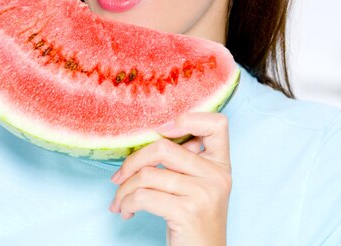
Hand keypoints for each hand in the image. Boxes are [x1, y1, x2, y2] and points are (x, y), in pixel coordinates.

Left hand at [110, 113, 231, 245]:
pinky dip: (126, 203)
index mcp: (221, 165)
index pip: (217, 123)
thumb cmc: (193, 222)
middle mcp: (217, 176)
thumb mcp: (198, 186)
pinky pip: (142, 196)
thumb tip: (149, 136)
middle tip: (119, 177)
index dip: (188, 118)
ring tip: (120, 201)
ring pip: (147, 174)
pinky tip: (126, 211)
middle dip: (132, 162)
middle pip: (163, 147)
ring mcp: (203, 193)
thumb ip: (186, 161)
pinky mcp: (187, 211)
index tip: (161, 132)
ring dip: (123, 190)